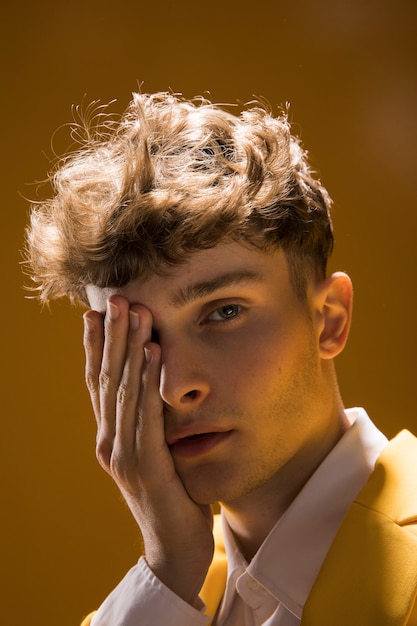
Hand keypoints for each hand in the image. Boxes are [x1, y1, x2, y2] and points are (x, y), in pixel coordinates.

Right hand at [83, 295, 213, 605]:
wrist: (174, 548)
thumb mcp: (153, 455)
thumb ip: (146, 426)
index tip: (94, 313)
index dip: (94, 348)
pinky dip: (147, 380)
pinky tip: (152, 352)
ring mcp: (123, 455)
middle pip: (106, 379)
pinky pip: (146, 414)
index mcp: (109, 438)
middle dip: (110, 335)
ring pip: (123, 390)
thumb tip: (152, 390)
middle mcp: (109, 442)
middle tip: (112, 297)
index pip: (98, 384)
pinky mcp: (145, 466)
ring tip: (133, 311)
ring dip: (128, 347)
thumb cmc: (170, 497)